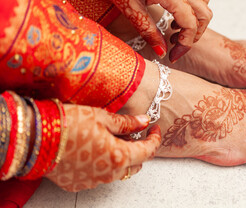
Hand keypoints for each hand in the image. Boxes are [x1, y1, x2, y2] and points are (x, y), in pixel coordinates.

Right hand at [46, 104, 160, 191]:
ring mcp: (93, 181)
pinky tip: (94, 151)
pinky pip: (99, 176)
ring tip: (112, 141)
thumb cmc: (68, 123)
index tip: (155, 129)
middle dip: (139, 150)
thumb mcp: (102, 117)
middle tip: (133, 135)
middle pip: (135, 165)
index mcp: (118, 155)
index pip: (148, 151)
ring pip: (118, 172)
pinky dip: (103, 165)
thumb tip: (145, 121)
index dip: (155, 139)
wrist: (35, 137)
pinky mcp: (79, 183)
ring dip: (121, 158)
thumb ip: (127, 123)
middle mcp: (108, 173)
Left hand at [95, 0, 211, 61]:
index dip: (185, 45)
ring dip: (195, 15)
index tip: (173, 55)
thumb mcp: (130, 8)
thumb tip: (162, 53)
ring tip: (174, 23)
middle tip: (176, 42)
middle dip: (194, 33)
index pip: (190, 26)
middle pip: (204, 14)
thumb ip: (149, 32)